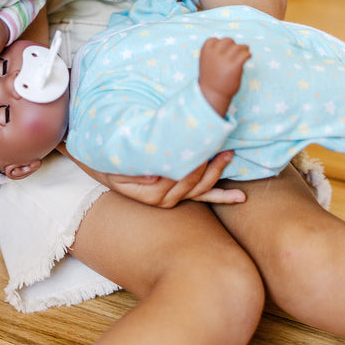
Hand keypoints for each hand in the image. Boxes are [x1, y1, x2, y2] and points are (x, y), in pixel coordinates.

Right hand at [59, 145, 245, 207]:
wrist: (105, 166)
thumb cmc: (109, 161)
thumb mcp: (113, 164)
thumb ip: (131, 170)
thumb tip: (152, 176)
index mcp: (148, 193)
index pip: (173, 181)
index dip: (187, 166)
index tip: (196, 146)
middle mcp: (163, 200)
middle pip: (190, 185)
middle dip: (205, 165)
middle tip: (216, 144)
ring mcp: (174, 199)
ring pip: (200, 189)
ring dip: (217, 173)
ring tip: (228, 154)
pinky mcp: (183, 195)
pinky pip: (205, 198)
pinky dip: (223, 196)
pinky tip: (240, 196)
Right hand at [198, 37, 250, 116]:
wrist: (212, 93)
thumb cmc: (211, 78)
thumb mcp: (207, 62)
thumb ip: (214, 53)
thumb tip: (230, 45)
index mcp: (206, 51)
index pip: (214, 39)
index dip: (220, 44)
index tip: (224, 51)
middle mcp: (215, 53)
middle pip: (228, 40)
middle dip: (233, 45)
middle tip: (236, 52)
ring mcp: (225, 58)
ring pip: (239, 46)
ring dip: (243, 49)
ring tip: (245, 53)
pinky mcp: (235, 65)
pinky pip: (245, 54)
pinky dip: (248, 55)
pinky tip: (247, 58)